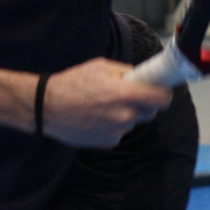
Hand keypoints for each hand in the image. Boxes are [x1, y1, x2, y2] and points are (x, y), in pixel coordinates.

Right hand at [41, 58, 171, 148]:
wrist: (46, 108)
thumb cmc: (71, 83)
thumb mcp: (100, 67)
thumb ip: (125, 72)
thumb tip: (141, 77)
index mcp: (126, 94)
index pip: (163, 99)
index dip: (162, 93)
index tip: (158, 90)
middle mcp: (125, 115)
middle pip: (150, 112)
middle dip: (143, 103)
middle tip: (125, 95)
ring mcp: (117, 131)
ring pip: (133, 121)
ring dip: (125, 114)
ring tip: (102, 106)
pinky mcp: (107, 142)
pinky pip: (119, 132)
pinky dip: (112, 126)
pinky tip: (95, 117)